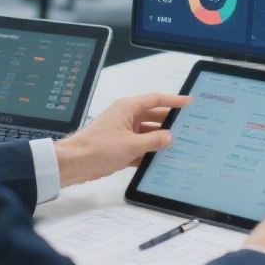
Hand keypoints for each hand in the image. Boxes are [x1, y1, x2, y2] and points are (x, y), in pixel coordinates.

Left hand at [53, 93, 192, 185]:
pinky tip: (161, 161)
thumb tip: (169, 137)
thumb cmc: (99, 147)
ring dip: (159, 141)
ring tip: (179, 146)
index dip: (174, 101)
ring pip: (147, 134)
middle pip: (153, 117)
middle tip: (188, 127)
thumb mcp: (131, 144)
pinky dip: (149, 153)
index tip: (189, 102)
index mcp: (128, 108)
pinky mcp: (120, 147)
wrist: (74, 163)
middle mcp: (126, 117)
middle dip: (169, 123)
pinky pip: (139, 147)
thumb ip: (153, 141)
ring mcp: (123, 133)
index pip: (156, 100)